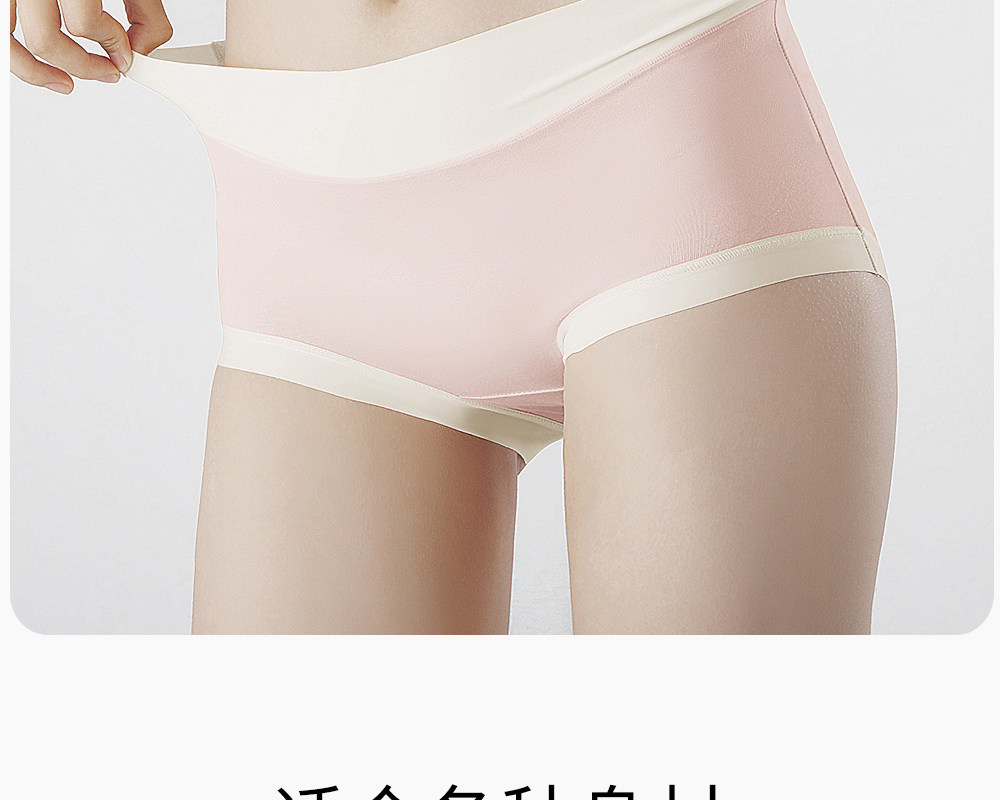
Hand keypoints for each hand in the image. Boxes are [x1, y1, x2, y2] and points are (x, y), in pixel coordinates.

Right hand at [11, 0, 171, 92]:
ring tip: (67, 82)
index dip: (112, 47)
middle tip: (109, 71)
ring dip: (38, 71)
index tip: (126, 55)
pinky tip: (40, 70)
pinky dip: (15, 58)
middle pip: (47, 40)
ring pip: (10, 42)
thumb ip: (146, 11)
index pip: (85, 24)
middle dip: (83, 65)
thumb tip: (143, 49)